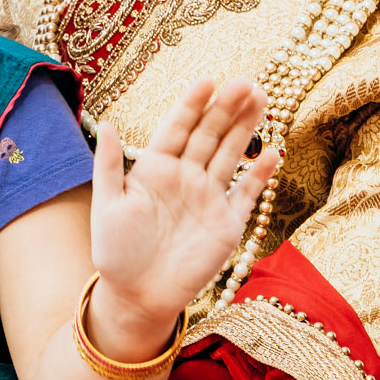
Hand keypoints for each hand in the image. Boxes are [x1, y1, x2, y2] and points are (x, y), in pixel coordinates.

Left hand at [88, 78, 278, 342]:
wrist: (137, 297)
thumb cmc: (116, 252)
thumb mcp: (107, 206)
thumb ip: (108, 165)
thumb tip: (107, 123)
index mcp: (155, 168)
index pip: (177, 128)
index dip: (192, 105)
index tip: (207, 81)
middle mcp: (185, 177)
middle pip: (209, 134)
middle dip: (226, 108)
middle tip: (245, 82)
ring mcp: (208, 198)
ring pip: (230, 155)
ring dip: (246, 129)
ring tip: (261, 99)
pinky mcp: (227, 223)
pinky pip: (247, 194)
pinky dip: (260, 175)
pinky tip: (273, 152)